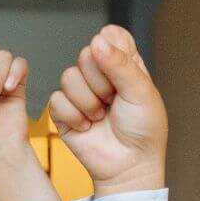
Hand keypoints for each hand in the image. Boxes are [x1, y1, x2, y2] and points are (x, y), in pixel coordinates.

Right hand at [47, 25, 166, 195]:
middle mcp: (99, 74)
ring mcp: (80, 92)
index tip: (126, 75)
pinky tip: (88, 127)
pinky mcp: (63, 112)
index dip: (113, 51)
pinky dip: (74, 117)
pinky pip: (56, 101)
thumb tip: (97, 41)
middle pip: (85, 54)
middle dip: (101, 82)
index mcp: (122, 63)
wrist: (128, 165)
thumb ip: (121, 63)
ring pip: (68, 77)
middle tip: (114, 101)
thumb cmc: (143, 130)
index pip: (109, 35)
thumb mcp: (141, 91)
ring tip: (101, 117)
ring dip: (88, 103)